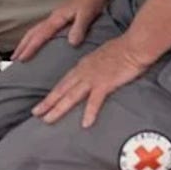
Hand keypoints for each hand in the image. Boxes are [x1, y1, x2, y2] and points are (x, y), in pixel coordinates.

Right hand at [13, 0, 111, 62]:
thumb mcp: (87, 14)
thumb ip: (78, 28)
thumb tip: (71, 44)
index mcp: (57, 18)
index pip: (40, 35)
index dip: (30, 47)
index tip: (21, 59)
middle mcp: (53, 17)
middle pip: (32, 32)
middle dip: (22, 46)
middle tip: (14, 59)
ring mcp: (55, 16)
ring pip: (36, 30)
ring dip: (26, 42)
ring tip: (20, 52)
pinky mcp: (60, 17)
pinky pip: (42, 29)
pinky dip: (35, 37)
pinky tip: (38, 41)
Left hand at [32, 37, 148, 128]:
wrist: (135, 45)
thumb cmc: (123, 50)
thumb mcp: (102, 57)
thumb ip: (94, 67)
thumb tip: (91, 75)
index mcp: (82, 66)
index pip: (63, 83)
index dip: (52, 94)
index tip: (42, 103)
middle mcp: (83, 72)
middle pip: (61, 90)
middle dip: (47, 103)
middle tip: (35, 114)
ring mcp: (93, 78)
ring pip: (71, 96)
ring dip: (58, 109)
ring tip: (48, 120)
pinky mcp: (105, 83)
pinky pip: (95, 101)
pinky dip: (89, 112)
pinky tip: (85, 124)